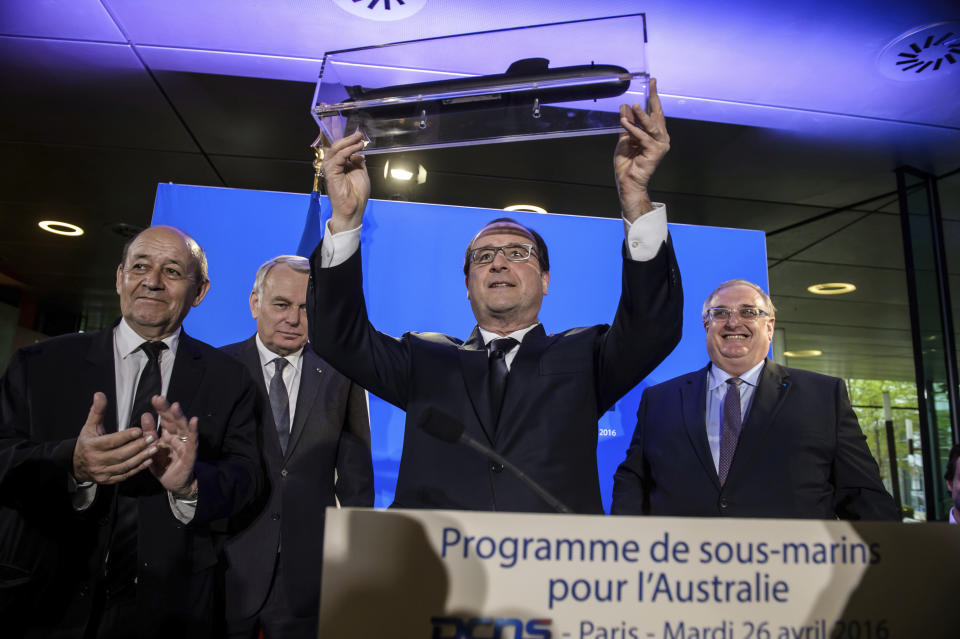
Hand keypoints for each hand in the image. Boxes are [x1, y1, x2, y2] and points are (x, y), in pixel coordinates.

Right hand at [72, 392, 156, 483]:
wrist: (77, 465)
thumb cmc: (87, 442)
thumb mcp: (90, 426)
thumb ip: (97, 411)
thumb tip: (100, 394)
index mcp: (92, 446)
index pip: (111, 441)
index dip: (125, 436)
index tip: (139, 430)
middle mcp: (97, 460)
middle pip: (120, 454)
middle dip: (137, 447)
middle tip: (152, 438)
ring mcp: (102, 472)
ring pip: (125, 465)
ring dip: (141, 458)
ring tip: (154, 449)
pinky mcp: (108, 480)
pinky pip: (125, 474)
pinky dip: (137, 468)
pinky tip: (148, 461)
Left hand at [144, 396, 198, 498]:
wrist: (173, 484)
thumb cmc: (163, 466)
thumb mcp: (151, 450)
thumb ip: (149, 434)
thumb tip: (145, 415)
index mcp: (167, 435)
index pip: (165, 419)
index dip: (161, 409)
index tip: (155, 398)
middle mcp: (177, 437)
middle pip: (174, 420)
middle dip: (167, 409)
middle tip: (160, 399)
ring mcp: (185, 444)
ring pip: (183, 428)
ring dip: (179, 417)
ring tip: (175, 406)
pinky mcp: (190, 454)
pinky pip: (192, 441)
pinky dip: (193, 431)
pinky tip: (193, 421)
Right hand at [323, 130, 369, 232]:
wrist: (354, 208)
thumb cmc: (357, 195)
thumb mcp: (361, 173)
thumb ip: (358, 162)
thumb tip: (358, 153)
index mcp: (340, 166)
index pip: (340, 149)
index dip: (348, 141)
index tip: (358, 136)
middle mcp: (333, 165)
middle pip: (337, 147)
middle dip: (348, 139)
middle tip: (359, 135)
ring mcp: (331, 168)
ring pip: (336, 149)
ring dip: (348, 142)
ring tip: (359, 139)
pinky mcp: (331, 172)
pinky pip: (339, 156)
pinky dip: (349, 150)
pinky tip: (357, 147)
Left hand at [613, 77, 670, 221]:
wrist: (627, 181)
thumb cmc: (627, 164)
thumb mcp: (624, 138)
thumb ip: (627, 123)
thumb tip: (626, 106)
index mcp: (654, 134)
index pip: (654, 112)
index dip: (653, 97)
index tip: (652, 82)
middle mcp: (660, 138)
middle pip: (658, 114)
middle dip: (654, 98)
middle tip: (652, 83)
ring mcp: (659, 145)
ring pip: (652, 125)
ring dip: (642, 115)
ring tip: (635, 105)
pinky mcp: (655, 152)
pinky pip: (643, 137)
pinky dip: (633, 129)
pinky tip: (625, 123)